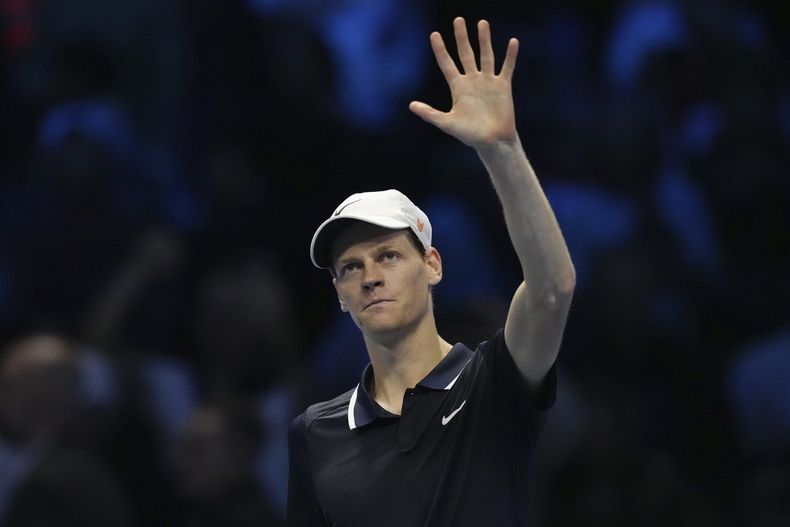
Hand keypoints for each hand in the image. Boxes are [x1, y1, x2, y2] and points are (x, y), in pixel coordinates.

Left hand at [409, 18, 518, 148]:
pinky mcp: (503, 86)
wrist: (492, 142)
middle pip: (466, 54)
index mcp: (458, 87)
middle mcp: (472, 81)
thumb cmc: (469, 135)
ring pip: (486, 55)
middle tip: (457, 20)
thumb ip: (430, 113)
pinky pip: (507, 67)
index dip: (440, 50)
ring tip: (482, 23)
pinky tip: (512, 41)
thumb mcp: (447, 123)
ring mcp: (488, 82)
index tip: (434, 34)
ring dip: (484, 40)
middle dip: (461, 37)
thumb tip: (411, 105)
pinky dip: (510, 55)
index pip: (447, 64)